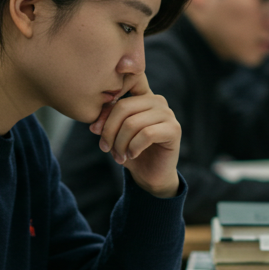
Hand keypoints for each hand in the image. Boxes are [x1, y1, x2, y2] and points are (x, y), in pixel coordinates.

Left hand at [87, 71, 180, 197]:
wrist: (151, 174)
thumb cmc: (131, 150)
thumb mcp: (114, 135)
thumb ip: (106, 123)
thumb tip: (94, 125)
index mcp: (142, 96)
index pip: (117, 95)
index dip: (103, 113)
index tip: (95, 130)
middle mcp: (157, 101)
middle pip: (123, 108)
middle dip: (109, 131)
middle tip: (106, 148)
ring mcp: (167, 114)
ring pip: (132, 123)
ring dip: (120, 144)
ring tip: (119, 156)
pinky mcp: (174, 129)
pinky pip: (146, 135)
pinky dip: (134, 148)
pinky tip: (132, 155)